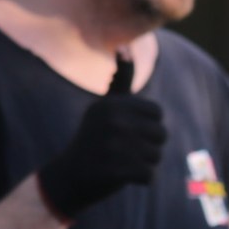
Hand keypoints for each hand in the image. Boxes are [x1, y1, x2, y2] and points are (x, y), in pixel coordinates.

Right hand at [35, 54, 166, 221]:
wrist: (68, 178)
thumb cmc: (94, 140)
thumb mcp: (104, 107)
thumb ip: (120, 80)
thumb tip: (125, 47)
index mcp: (112, 104)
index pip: (157, 113)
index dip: (149, 126)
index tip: (129, 133)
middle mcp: (112, 121)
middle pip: (160, 135)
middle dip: (150, 148)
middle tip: (125, 152)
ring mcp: (113, 145)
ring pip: (156, 156)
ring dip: (145, 164)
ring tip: (123, 163)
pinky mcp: (115, 170)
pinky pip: (149, 176)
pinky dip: (142, 180)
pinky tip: (125, 177)